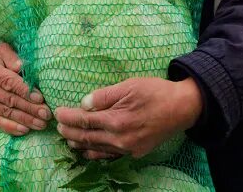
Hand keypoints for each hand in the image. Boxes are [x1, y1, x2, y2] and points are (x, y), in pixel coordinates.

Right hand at [0, 43, 51, 135]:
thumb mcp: (2, 51)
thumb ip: (12, 57)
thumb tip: (21, 66)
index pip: (9, 83)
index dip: (25, 91)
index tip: (40, 99)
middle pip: (10, 100)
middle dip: (30, 109)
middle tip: (46, 114)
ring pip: (7, 113)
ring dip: (25, 120)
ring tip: (41, 124)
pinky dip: (12, 128)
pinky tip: (25, 130)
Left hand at [55, 77, 202, 160]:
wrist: (183, 108)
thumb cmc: (156, 92)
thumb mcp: (129, 86)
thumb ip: (104, 96)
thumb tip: (84, 104)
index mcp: (116, 120)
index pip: (85, 121)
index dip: (69, 117)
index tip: (58, 113)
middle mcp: (120, 139)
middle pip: (88, 137)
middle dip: (71, 132)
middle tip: (58, 127)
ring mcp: (129, 148)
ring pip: (98, 149)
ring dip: (81, 144)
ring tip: (68, 139)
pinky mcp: (136, 152)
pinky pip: (111, 155)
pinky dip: (97, 154)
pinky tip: (89, 151)